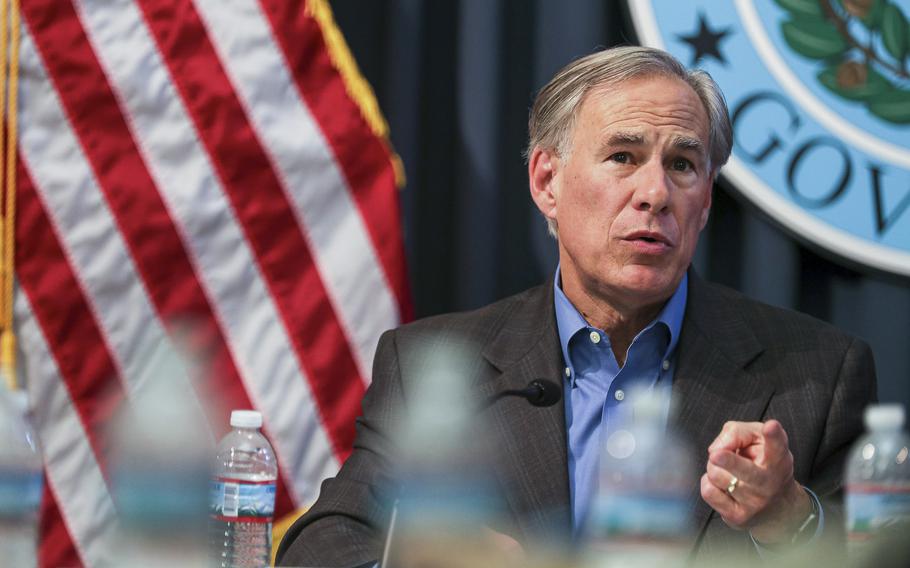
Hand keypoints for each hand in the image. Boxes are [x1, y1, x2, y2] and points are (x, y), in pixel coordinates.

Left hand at [700, 420, 812, 543]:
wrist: (777, 508)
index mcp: (777, 460)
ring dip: (714, 467)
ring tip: (727, 470)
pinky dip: (708, 482)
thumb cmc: (762, 464)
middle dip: (729, 461)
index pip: (777, 446)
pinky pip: (709, 492)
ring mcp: (753, 502)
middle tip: (715, 455)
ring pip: (716, 475)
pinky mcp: (738, 517)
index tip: (771, 427)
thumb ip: (738, 433)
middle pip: (746, 470)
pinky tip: (721, 483)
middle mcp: (768, 483)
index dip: (773, 436)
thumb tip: (716, 449)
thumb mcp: (757, 440)